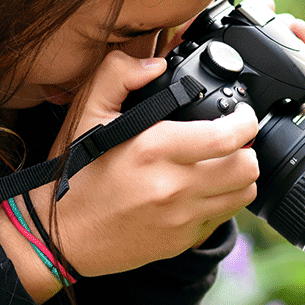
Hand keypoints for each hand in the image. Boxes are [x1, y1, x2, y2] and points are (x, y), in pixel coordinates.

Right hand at [30, 50, 260, 276]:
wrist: (58, 235)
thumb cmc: (73, 172)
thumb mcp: (86, 113)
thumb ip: (118, 74)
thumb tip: (156, 62)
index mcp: (154, 149)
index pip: (228, 137)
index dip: (246, 121)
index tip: (241, 114)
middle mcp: (173, 187)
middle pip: (247, 167)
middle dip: (247, 148)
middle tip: (233, 139)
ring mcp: (180, 219)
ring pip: (243, 194)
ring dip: (240, 175)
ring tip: (222, 162)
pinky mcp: (181, 241)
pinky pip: (223, 218)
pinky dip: (221, 200)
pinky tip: (201, 188)